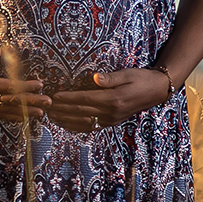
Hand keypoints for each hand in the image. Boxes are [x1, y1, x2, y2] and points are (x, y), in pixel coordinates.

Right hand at [0, 43, 50, 122]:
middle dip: (31, 103)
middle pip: (10, 102)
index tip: (40, 84)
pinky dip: (12, 116)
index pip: (8, 88)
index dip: (25, 87)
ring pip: (5, 111)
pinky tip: (22, 117)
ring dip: (25, 113)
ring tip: (41, 114)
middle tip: (48, 103)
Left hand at [45, 68, 171, 133]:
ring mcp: (111, 120)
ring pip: (84, 123)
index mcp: (113, 99)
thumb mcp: (127, 74)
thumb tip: (94, 77)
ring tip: (51, 116)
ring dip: (66, 120)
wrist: (156, 91)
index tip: (54, 96)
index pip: (85, 99)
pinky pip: (92, 127)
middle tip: (46, 107)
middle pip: (81, 112)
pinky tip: (66, 124)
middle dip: (62, 110)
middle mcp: (111, 112)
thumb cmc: (141, 79)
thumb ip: (110, 78)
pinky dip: (77, 127)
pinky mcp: (112, 123)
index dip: (68, 98)